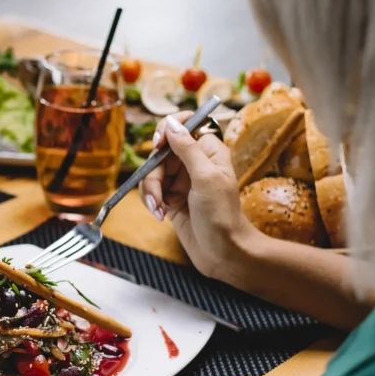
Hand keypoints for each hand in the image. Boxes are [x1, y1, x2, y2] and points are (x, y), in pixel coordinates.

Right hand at [139, 111, 257, 280]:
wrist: (223, 252)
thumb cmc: (222, 215)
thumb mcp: (206, 177)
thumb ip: (187, 148)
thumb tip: (170, 123)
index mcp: (208, 151)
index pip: (185, 124)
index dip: (168, 129)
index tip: (158, 144)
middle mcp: (194, 162)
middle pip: (161, 152)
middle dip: (155, 173)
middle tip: (158, 193)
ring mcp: (181, 181)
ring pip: (152, 173)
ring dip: (151, 191)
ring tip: (158, 209)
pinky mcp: (171, 199)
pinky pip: (151, 191)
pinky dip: (151, 201)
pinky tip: (159, 214)